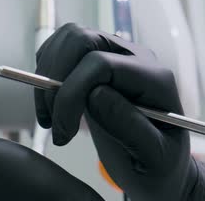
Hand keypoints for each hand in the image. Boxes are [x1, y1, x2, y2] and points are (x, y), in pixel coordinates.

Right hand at [35, 23, 204, 200]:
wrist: (155, 166)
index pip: (101, 64)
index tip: (63, 130)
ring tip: (49, 115)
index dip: (72, 92)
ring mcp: (113, 55)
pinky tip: (51, 103)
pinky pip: (62, 47)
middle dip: (55, 77)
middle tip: (52, 119)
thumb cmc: (158, 165)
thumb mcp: (155, 159)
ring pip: (68, 38)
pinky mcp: (93, 61)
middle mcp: (133, 58)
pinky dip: (46, 70)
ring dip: (47, 73)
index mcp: (153, 79)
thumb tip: (96, 94)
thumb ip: (131, 127)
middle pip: (81, 38)